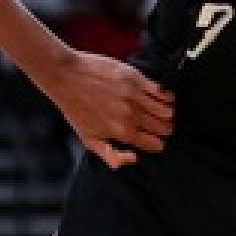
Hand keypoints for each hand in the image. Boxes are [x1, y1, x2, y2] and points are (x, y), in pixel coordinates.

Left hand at [39, 50, 175, 168]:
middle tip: (154, 125)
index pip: (156, 144)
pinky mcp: (137, 78)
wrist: (67, 77)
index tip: (152, 139)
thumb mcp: (88, 139)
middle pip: (165, 128)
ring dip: (165, 113)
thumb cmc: (76, 108)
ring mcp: (136, 96)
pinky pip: (164, 91)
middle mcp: (132, 115)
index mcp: (122, 132)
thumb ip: (111, 156)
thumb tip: (135, 159)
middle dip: (162, 129)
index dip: (156, 143)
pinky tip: (158, 97)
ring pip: (168, 110)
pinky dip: (166, 96)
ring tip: (156, 111)